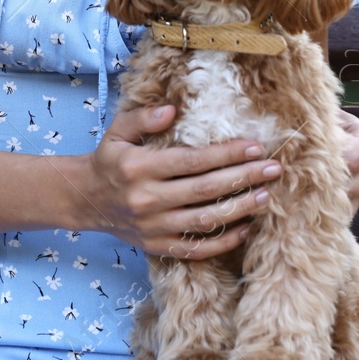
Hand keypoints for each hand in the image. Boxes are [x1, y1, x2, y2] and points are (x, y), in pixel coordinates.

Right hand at [76, 103, 281, 260]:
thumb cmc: (109, 160)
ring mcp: (153, 227)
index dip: (227, 154)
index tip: (255, 147)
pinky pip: (195, 248)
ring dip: (240, 209)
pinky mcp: (157, 246)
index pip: (193, 161)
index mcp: (139, 168)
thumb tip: (172, 110)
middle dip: (244, 178)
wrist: (85, 200)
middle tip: (273, 169)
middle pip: (205, 191)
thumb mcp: (117, 131)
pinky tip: (245, 227)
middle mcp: (148, 199)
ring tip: (266, 196)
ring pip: (205, 221)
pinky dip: (222, 241)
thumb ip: (144, 118)